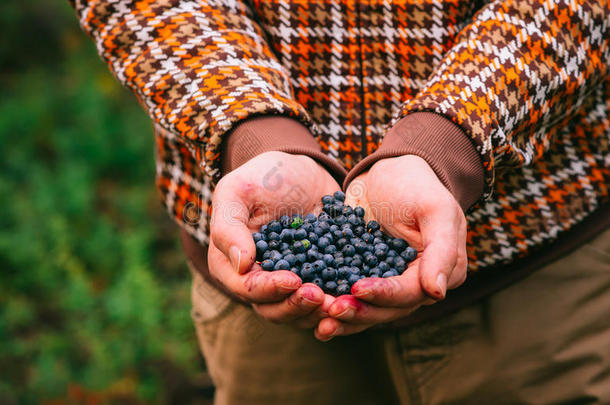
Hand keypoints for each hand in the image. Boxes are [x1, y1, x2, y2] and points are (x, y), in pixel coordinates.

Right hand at [209, 151, 338, 327]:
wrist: (302, 171)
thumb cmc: (262, 177)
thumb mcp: (238, 191)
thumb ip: (229, 226)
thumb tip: (241, 264)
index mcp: (230, 265)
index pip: (247, 288)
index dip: (269, 289)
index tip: (293, 280)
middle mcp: (256, 281)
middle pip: (272, 309)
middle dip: (296, 306)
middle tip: (320, 295)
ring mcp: (287, 284)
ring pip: (298, 313)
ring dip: (317, 312)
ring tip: (338, 303)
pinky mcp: (315, 280)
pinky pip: (323, 301)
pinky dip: (336, 304)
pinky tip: (352, 298)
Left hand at [315, 155, 467, 339]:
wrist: (390, 172)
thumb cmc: (417, 185)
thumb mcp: (435, 209)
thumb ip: (441, 249)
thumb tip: (436, 292)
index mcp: (442, 272)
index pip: (412, 292)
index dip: (385, 294)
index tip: (357, 289)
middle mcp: (418, 285)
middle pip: (389, 309)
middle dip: (360, 311)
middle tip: (332, 310)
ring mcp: (391, 283)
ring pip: (370, 309)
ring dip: (345, 318)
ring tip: (321, 323)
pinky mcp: (366, 277)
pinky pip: (352, 297)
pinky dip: (335, 305)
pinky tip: (315, 314)